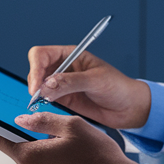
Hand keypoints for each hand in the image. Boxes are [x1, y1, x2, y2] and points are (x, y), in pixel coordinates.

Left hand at [0, 112, 139, 163]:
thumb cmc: (98, 157)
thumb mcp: (73, 126)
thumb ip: (42, 120)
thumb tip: (21, 119)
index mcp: (30, 157)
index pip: (2, 141)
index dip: (9, 131)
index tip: (20, 127)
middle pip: (21, 155)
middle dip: (36, 147)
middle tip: (60, 143)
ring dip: (45, 162)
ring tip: (71, 159)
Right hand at [27, 46, 150, 128]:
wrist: (129, 108)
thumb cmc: (119, 87)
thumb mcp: (96, 81)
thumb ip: (70, 82)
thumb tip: (46, 85)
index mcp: (71, 55)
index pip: (42, 54)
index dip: (36, 67)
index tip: (37, 84)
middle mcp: (63, 67)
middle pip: (36, 69)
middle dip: (34, 81)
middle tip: (37, 96)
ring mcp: (61, 84)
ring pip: (37, 84)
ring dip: (36, 93)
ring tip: (43, 103)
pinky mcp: (63, 99)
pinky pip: (44, 99)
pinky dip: (41, 103)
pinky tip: (45, 108)